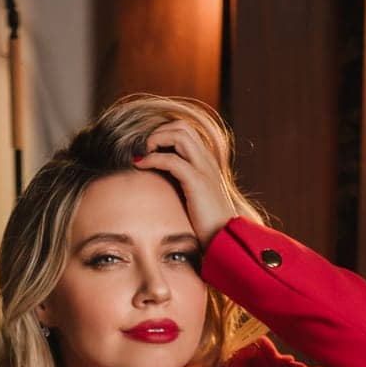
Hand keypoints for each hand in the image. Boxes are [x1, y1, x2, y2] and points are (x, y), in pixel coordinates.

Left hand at [132, 120, 239, 249]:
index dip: (164, 134)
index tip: (148, 150)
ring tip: (143, 156)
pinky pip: (171, 159)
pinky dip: (152, 159)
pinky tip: (141, 166)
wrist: (224, 240)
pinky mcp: (198, 183)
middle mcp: (207, 160)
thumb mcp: (193, 198)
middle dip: (158, 132)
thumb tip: (158, 180)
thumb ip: (181, 184)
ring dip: (155, 140)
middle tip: (144, 151)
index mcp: (207, 162)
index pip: (185, 131)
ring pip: (179, 134)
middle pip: (181, 126)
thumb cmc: (206, 224)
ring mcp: (204, 169)